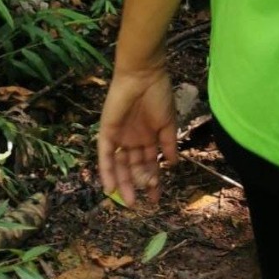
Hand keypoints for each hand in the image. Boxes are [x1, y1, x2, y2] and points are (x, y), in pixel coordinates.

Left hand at [97, 65, 177, 206]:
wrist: (143, 76)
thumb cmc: (158, 95)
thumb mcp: (168, 123)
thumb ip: (169, 144)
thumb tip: (173, 165)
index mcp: (148, 136)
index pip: (149, 163)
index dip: (152, 180)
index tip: (157, 197)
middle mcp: (133, 139)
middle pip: (133, 167)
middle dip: (138, 185)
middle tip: (143, 203)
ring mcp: (119, 136)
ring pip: (119, 165)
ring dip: (123, 183)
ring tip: (129, 201)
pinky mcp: (106, 132)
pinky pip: (106, 156)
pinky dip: (107, 172)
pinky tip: (110, 188)